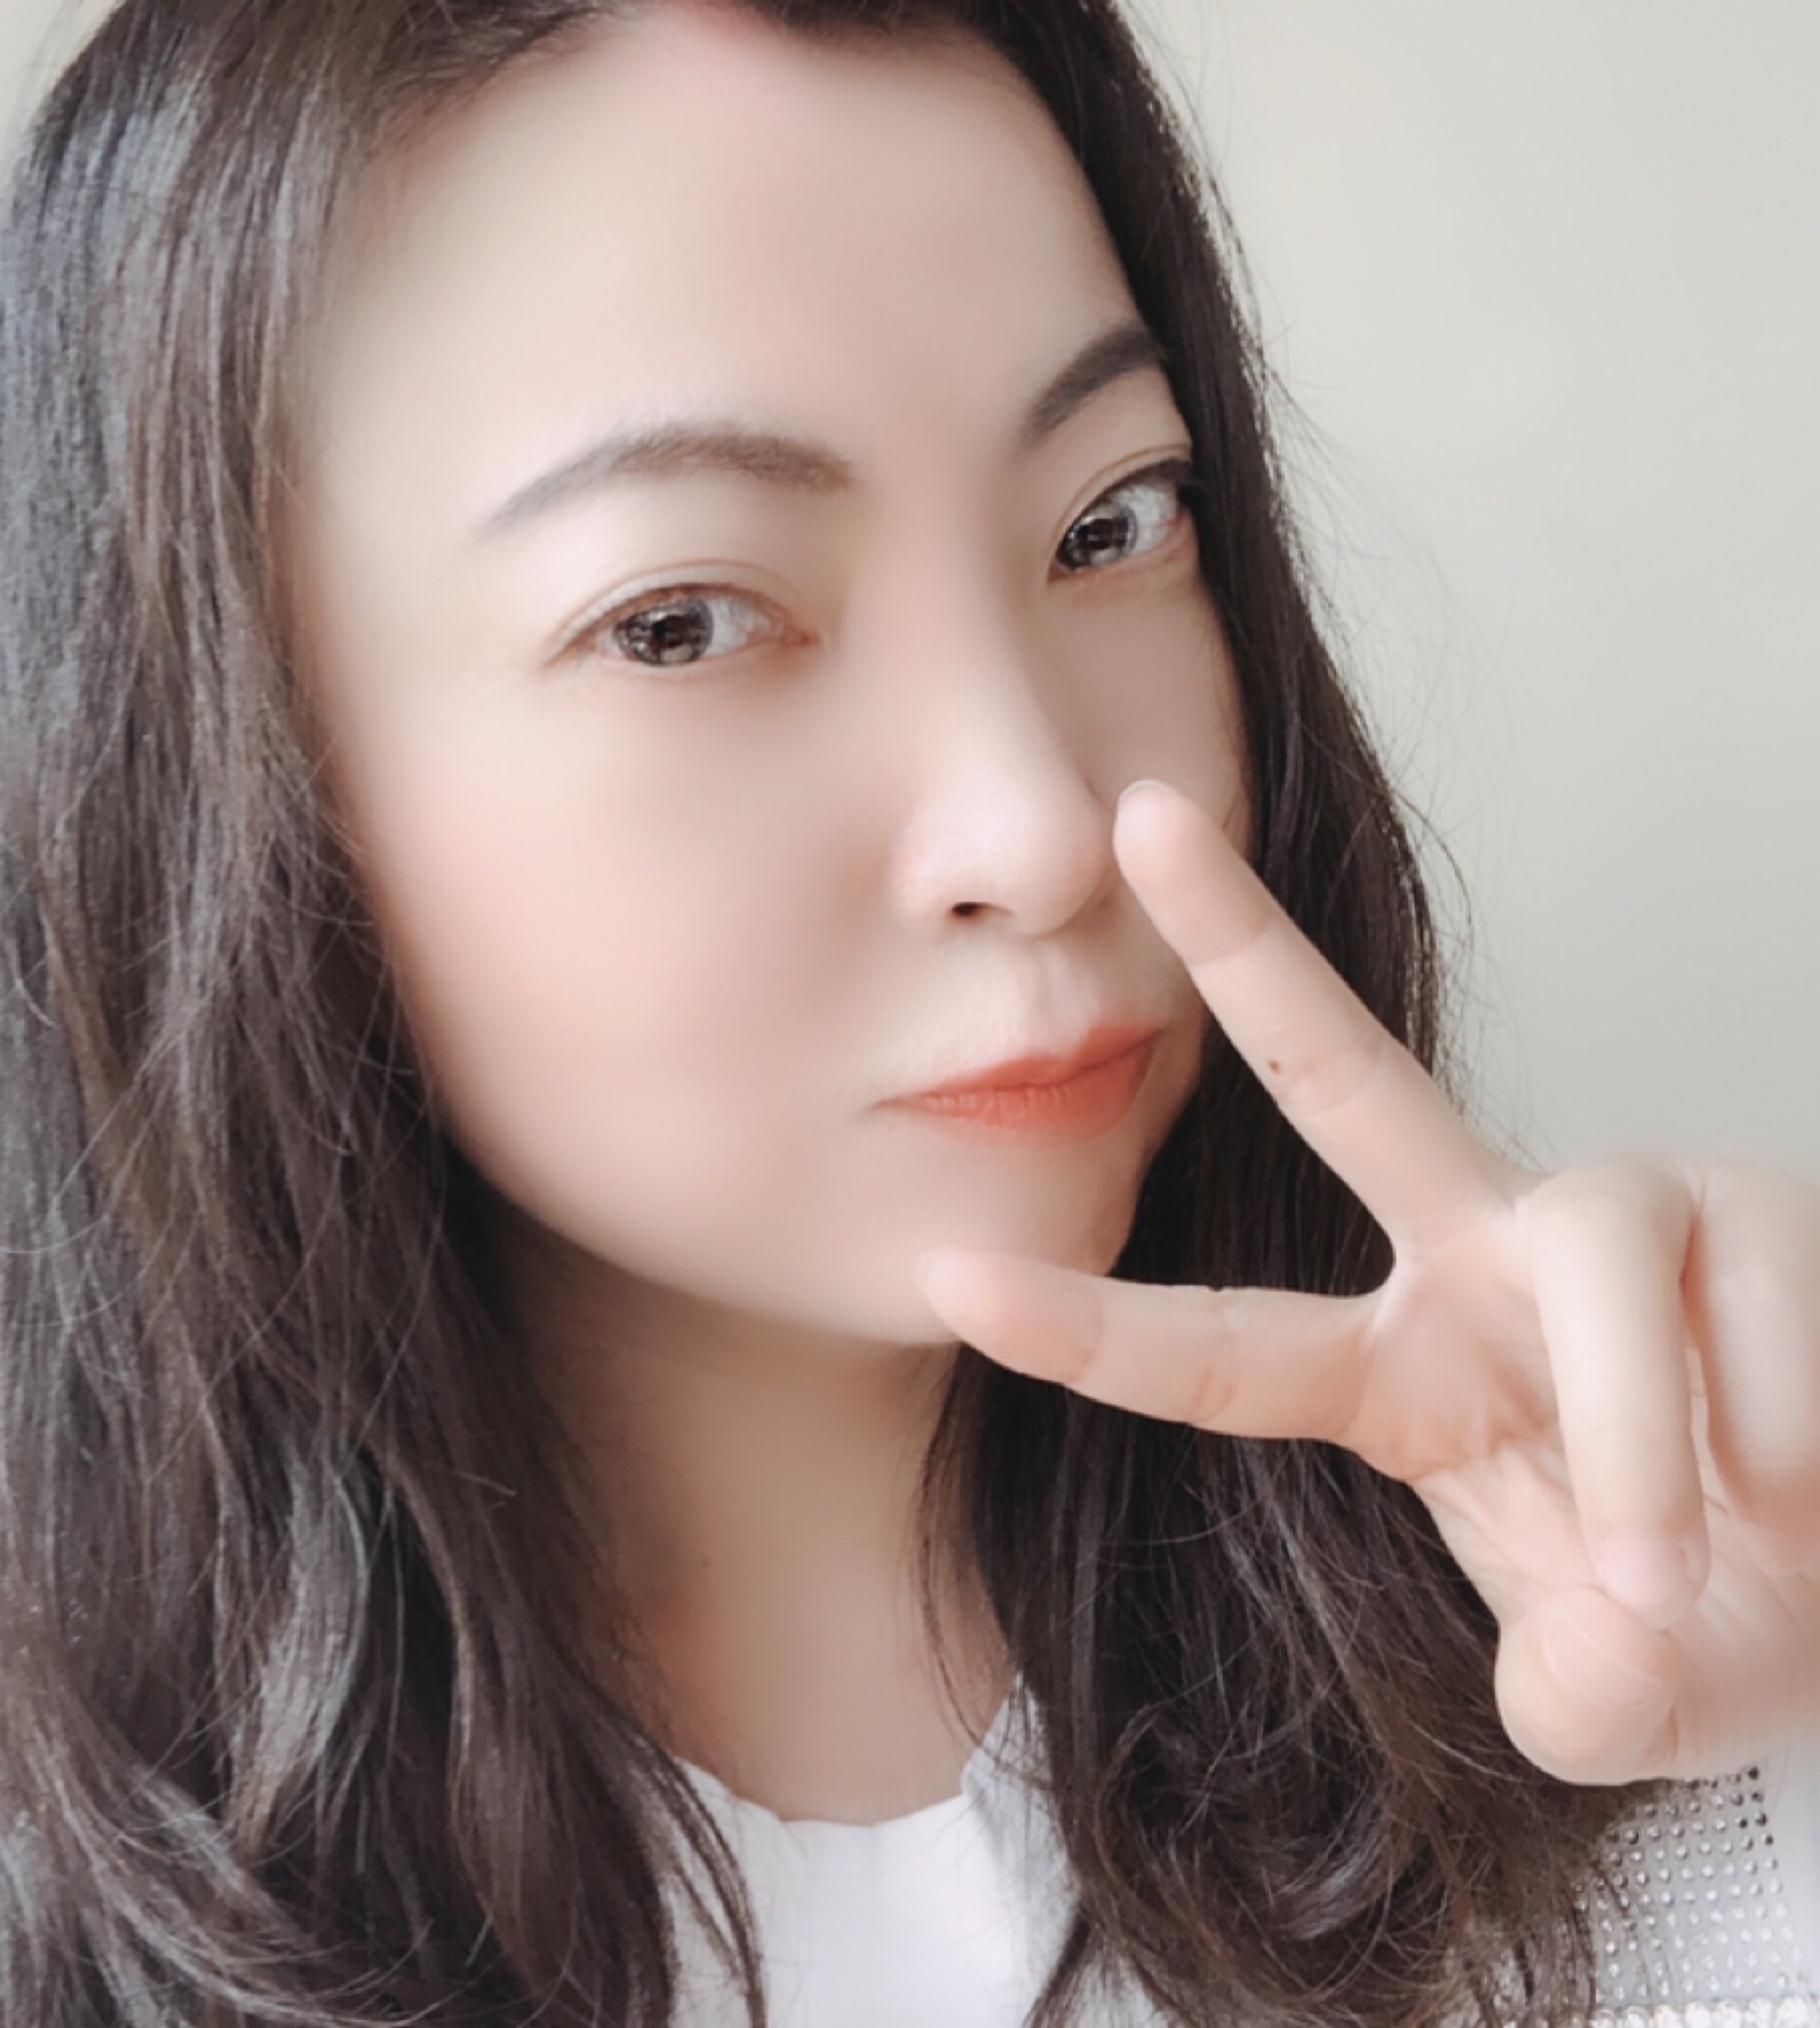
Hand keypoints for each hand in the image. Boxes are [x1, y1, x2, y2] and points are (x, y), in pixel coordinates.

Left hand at [917, 781, 1819, 1784]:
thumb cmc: (1714, 1620)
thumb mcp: (1625, 1697)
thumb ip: (1585, 1700)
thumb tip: (1584, 1660)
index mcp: (1397, 1375)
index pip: (1223, 1348)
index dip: (1089, 1324)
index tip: (946, 1272)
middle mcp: (1482, 1254)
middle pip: (1342, 1072)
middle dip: (1241, 943)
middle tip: (1137, 813)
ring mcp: (1614, 1217)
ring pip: (1591, 1244)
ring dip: (1638, 1426)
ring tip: (1689, 1557)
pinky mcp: (1749, 1210)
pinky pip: (1749, 1291)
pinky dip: (1774, 1425)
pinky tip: (1802, 1483)